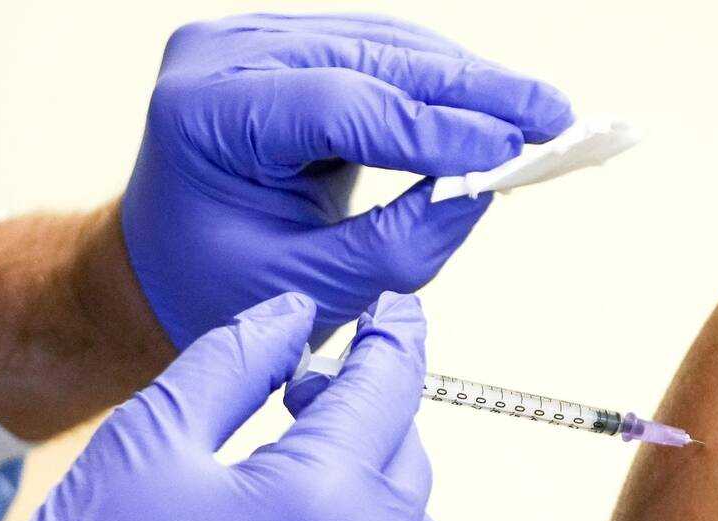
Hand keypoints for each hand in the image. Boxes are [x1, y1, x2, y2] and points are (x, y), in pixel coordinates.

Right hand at [0, 291, 437, 520]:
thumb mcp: (150, 438)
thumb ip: (235, 361)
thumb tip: (290, 320)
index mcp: (321, 503)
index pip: (389, 390)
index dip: (393, 339)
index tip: (395, 314)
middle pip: (407, 460)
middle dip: (368, 413)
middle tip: (308, 393)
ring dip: (375, 488)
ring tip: (304, 472)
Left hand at [122, 13, 572, 347]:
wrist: (163, 261)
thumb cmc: (215, 283)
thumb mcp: (307, 284)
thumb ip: (396, 245)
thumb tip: (482, 189)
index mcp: (202, 114)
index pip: (338, 104)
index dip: (433, 128)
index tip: (509, 154)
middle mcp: (220, 56)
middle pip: (369, 56)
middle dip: (470, 91)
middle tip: (554, 118)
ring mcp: (248, 39)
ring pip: (383, 42)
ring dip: (465, 80)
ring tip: (538, 113)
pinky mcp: (281, 45)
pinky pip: (374, 51)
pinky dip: (435, 81)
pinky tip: (489, 104)